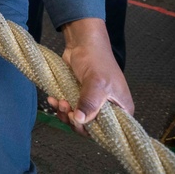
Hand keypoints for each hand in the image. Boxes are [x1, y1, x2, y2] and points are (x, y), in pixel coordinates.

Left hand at [48, 18, 133, 135]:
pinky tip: (53, 99)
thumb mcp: (96, 82)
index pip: (109, 131)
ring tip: (59, 101)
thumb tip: (80, 120)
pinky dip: (60, 106)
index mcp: (121, 110)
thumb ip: (90, 102)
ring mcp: (92, 103)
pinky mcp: (78, 97)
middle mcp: (108, 109)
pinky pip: (69, 108)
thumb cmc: (97, 60)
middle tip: (66, 107)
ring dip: (65, 113)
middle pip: (90, 127)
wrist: (82, 43)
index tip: (79, 121)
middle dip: (75, 120)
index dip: (92, 130)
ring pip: (77, 119)